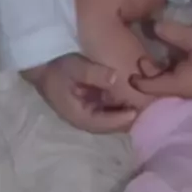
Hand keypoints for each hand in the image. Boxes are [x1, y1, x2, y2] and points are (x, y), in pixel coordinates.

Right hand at [22, 53, 136, 132]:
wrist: (44, 66)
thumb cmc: (58, 67)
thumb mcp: (74, 67)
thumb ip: (93, 73)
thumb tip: (115, 77)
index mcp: (77, 114)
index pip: (100, 123)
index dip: (118, 120)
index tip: (134, 113)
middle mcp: (83, 118)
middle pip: (109, 125)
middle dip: (126, 119)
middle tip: (148, 111)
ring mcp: (88, 112)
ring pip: (110, 118)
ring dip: (125, 113)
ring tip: (146, 106)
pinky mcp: (91, 105)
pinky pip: (108, 109)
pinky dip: (120, 106)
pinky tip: (134, 98)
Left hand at [132, 22, 191, 98]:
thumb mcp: (191, 37)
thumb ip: (170, 32)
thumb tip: (154, 26)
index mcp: (182, 86)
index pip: (155, 87)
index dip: (141, 82)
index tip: (129, 75)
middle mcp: (191, 92)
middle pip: (165, 86)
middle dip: (152, 75)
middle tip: (142, 59)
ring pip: (177, 83)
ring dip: (165, 72)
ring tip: (158, 58)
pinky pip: (187, 80)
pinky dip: (177, 71)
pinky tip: (176, 59)